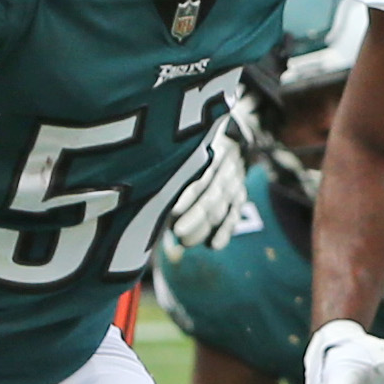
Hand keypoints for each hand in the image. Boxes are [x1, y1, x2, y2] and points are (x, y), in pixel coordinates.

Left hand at [166, 117, 248, 250]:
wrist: (236, 138)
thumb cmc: (200, 143)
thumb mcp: (192, 142)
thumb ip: (177, 158)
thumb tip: (144, 176)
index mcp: (212, 155)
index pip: (201, 179)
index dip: (188, 197)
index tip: (173, 212)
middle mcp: (226, 171)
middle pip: (212, 199)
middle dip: (195, 218)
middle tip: (178, 234)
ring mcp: (235, 186)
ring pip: (221, 210)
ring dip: (204, 228)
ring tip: (185, 242)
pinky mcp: (239, 198)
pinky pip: (233, 216)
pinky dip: (225, 232)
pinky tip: (213, 246)